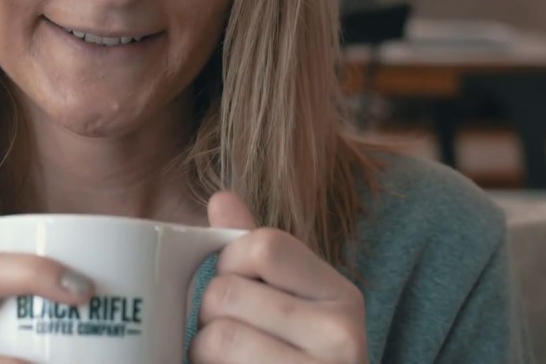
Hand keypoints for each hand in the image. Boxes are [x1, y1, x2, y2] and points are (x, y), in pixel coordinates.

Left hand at [190, 192, 367, 363]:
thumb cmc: (297, 359)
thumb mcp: (287, 304)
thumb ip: (255, 254)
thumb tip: (221, 198)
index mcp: (342, 296)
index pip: (264, 245)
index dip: (229, 264)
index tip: (239, 293)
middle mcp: (341, 333)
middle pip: (228, 291)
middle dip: (210, 315)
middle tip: (230, 342)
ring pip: (218, 334)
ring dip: (204, 350)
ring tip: (230, 361)